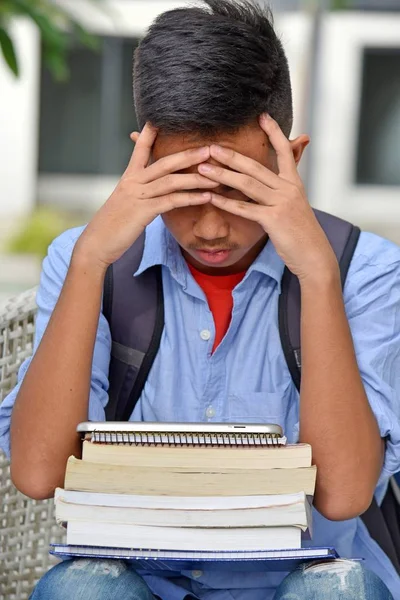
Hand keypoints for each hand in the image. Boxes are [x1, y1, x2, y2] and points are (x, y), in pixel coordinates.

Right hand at [74, 123, 217, 269]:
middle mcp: (133, 182)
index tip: (163, 118)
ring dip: (195, 177)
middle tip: (209, 148)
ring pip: (171, 181)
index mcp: (129, 177)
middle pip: (164, 162)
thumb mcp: (125, 201)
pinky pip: (171, 201)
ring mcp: (138, 196)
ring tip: (215, 175)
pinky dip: (190, 198)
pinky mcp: (143, 212)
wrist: (97, 243)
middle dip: (188, 155)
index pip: (141, 148)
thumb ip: (139, 189)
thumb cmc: (113, 224)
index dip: (151, 132)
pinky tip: (206, 197)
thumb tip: (151, 184)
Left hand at [198, 114, 338, 283]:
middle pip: (256, 166)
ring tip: (203, 168)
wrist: (314, 255)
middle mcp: (288, 189)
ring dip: (222, 175)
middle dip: (231, 156)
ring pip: (247, 184)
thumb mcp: (297, 205)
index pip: (284, 151)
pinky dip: (226, 203)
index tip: (262, 116)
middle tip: (211, 146)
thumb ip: (286, 189)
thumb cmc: (302, 232)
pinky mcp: (273, 220)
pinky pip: (245, 209)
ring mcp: (281, 204)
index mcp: (294, 183)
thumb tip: (278, 179)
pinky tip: (211, 197)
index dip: (274, 132)